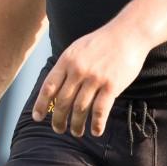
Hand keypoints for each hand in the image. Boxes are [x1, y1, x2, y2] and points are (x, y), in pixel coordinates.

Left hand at [32, 25, 150, 136]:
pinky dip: (96, 124)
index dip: (41, 105)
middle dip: (58, 119)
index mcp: (67, 60)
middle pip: (62, 101)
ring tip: (76, 132)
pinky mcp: (111, 85)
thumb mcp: (78, 48)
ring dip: (76, 125)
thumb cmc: (102, 42)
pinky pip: (100, 110)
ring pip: (80, 109)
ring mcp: (95, 78)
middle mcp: (78, 70)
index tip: (38, 118)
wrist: (128, 33)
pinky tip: (96, 131)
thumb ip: (66, 66)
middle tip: (58, 129)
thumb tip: (54, 88)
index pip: (49, 87)